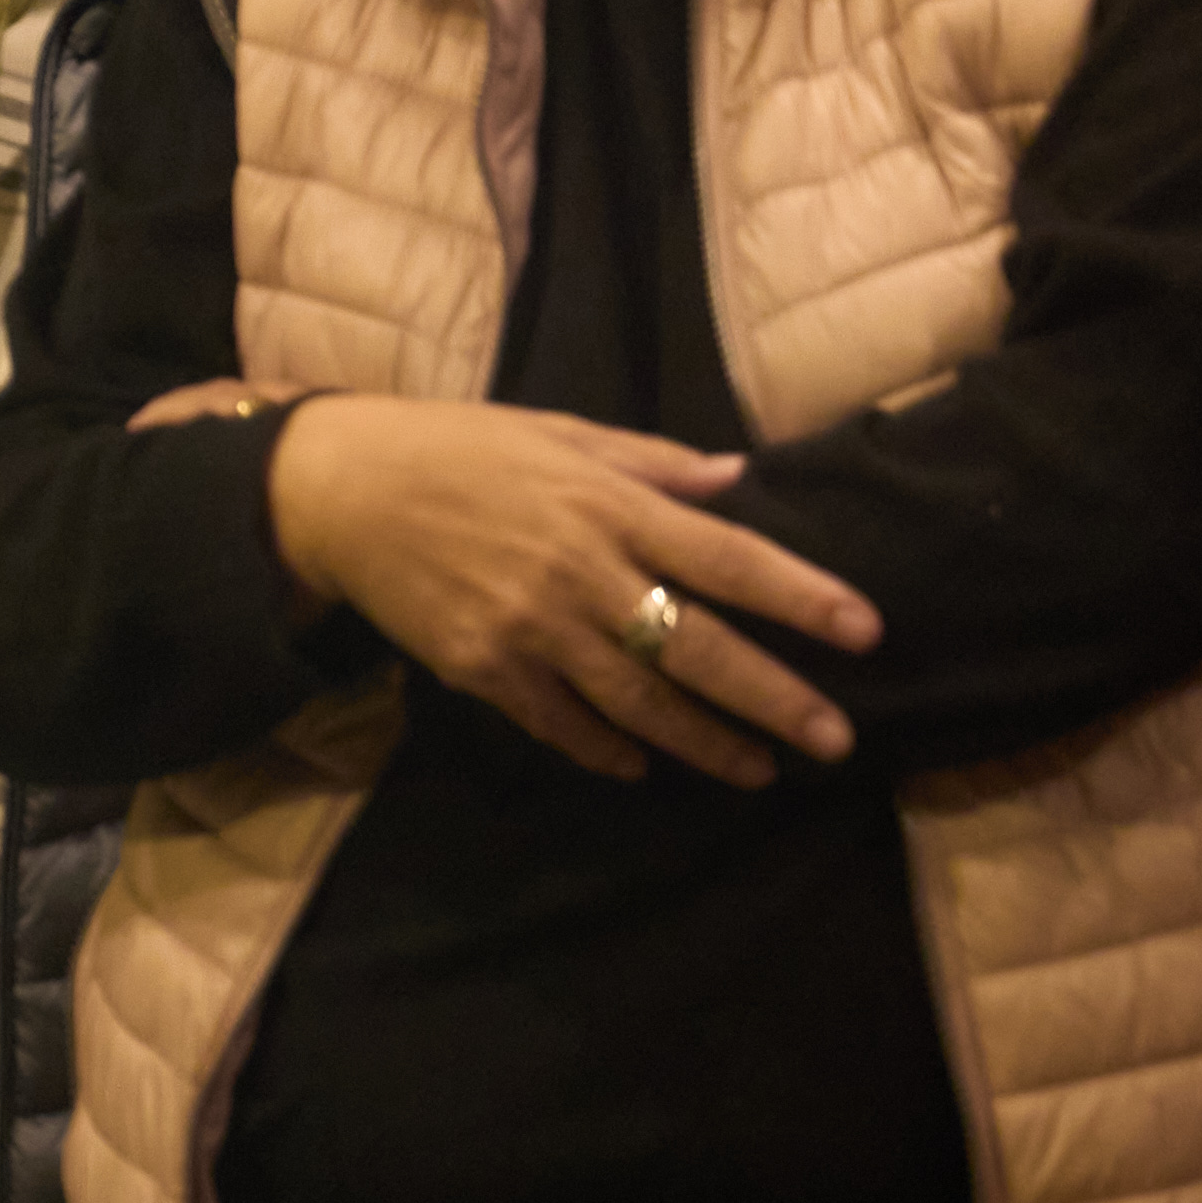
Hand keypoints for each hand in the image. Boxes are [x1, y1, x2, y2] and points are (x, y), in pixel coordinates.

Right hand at [264, 395, 884, 785]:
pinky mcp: (483, 669)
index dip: (800, 596)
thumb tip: (737, 478)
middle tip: (834, 740)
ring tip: (757, 770)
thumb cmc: (454, 448)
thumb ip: (650, 461)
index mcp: (606, 503)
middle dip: (773, 698)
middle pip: (697, 647)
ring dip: (703, 742)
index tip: (864, 631)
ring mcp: (529, 627)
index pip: (726, 556)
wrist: (337, 489)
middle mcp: (578, 571)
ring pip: (637, 701)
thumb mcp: (556, 432)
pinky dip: (605, 748)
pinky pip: (560, 722)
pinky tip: (641, 766)